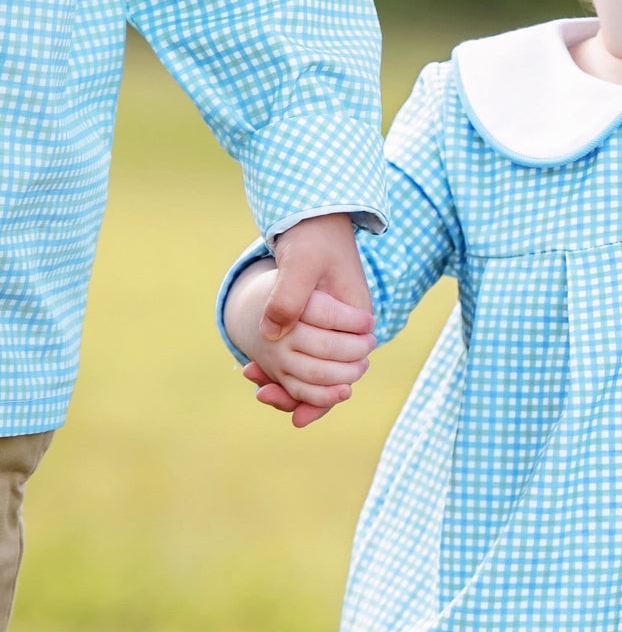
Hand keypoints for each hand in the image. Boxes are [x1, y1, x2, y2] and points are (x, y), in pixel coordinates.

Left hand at [246, 214, 375, 427]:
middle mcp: (348, 328)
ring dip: (285, 380)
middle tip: (262, 395)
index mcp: (357, 317)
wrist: (313, 216)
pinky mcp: (313, 322)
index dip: (321, 398)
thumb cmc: (313, 238)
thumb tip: (270, 336)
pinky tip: (253, 366)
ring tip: (254, 380)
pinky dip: (280, 365)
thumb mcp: (301, 264)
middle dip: (297, 393)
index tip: (297, 415)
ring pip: (312, 368)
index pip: (345, 371)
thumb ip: (288, 299)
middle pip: (328, 376)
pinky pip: (300, 354)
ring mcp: (331, 326)